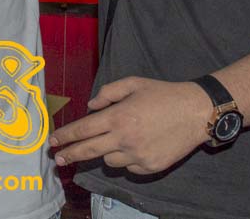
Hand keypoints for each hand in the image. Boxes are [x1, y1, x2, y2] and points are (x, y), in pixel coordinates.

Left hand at [48, 77, 209, 175]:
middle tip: (57, 159)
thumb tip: (90, 107)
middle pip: (88, 151)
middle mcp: (125, 138)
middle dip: (69, 155)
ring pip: (109, 160)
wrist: (196, 112)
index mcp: (118, 116)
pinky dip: (126, 159)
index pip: (83, 130)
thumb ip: (108, 93)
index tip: (52, 141)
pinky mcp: (150, 167)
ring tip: (120, 139)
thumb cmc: (163, 94)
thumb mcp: (133, 83)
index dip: (65, 136)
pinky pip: (128, 167)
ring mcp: (137, 155)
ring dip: (106, 152)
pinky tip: (137, 146)